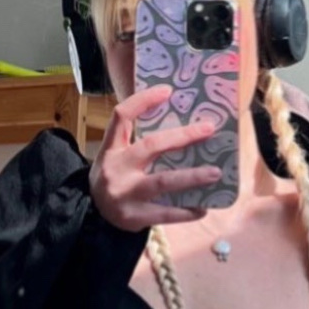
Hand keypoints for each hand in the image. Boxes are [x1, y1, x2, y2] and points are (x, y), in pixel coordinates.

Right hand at [89, 84, 220, 231]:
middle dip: (182, 136)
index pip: (122, 116)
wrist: (93, 215)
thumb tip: (183, 126)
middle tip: (209, 129)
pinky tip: (203, 209)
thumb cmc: (114, 178)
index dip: (143, 101)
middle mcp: (116, 169)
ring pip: (162, 181)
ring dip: (192, 177)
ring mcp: (124, 195)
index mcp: (111, 149)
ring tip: (215, 173)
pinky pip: (165, 213)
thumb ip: (137, 142)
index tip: (168, 90)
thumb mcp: (115, 156)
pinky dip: (186, 212)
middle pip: (150, 146)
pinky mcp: (134, 217)